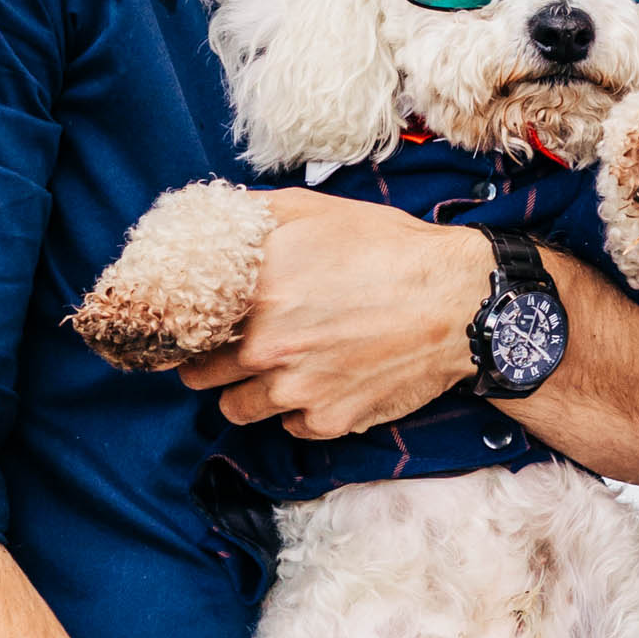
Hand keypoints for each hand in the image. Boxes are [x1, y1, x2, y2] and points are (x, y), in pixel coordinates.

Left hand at [178, 187, 491, 439]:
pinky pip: (290, 427)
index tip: (186, 327)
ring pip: (236, 410)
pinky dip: (298, 412)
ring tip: (275, 370)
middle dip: (207, 363)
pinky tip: (321, 383)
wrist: (459, 303)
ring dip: (246, 394)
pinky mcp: (328, 421)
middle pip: (198, 375)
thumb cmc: (388, 249)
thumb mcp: (313, 209)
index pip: (180, 326)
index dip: (179, 327)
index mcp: (253, 291)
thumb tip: (209, 219)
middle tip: (230, 350)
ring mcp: (295, 390)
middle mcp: (264, 347)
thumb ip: (250, 216)